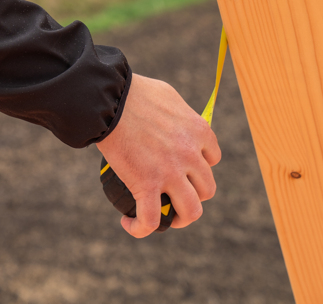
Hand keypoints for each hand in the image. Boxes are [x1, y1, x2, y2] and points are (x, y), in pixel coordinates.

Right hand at [97, 73, 219, 237]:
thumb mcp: (169, 96)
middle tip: (173, 192)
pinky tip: (129, 224)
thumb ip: (181, 114)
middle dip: (192, 193)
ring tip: (164, 217)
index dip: (200, 167)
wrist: (109, 98)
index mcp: (199, 131)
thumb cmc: (135, 92)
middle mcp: (191, 155)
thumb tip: (180, 124)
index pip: (213, 159)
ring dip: (179, 218)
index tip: (185, 168)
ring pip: (191, 211)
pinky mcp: (146, 184)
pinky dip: (140, 228)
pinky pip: (150, 219)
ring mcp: (170, 172)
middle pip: (206, 189)